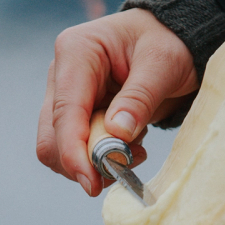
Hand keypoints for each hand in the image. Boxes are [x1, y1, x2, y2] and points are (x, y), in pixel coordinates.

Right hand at [37, 8, 196, 195]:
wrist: (172, 40)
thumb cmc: (168, 42)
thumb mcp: (163, 64)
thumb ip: (139, 98)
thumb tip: (117, 133)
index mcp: (76, 52)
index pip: (64, 113)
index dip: (74, 153)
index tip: (92, 183)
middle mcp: (61, 75)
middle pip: (52, 139)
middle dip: (84, 162)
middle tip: (123, 169)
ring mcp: (65, 97)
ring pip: (60, 150)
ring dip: (94, 164)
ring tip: (134, 151)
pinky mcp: (75, 117)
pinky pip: (77, 151)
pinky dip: (101, 160)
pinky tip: (128, 146)